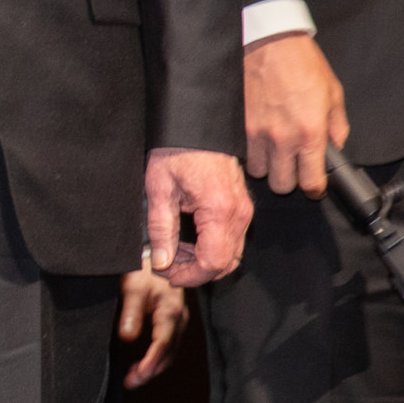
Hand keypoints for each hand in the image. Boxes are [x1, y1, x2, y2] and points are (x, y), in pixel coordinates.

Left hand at [116, 266, 188, 386]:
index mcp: (170, 311)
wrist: (154, 257)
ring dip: (153, 367)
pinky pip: (168, 345)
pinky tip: (141, 365)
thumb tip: (127, 337)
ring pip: (169, 352)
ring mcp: (178, 321)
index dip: (150, 362)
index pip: (162, 344)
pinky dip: (156, 358)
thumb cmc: (143, 269)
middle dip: (150, 370)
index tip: (137, 376)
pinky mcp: (173, 321)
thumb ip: (130, 312)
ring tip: (132, 379)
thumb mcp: (132, 287)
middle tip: (131, 383)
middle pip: (168, 353)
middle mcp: (179, 319)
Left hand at [145, 145, 251, 284]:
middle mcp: (239, 214)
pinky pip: (232, 239)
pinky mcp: (241, 207)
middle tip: (165, 264)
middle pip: (225, 264)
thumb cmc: (176, 150)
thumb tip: (161, 262)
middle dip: (194, 271)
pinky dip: (211, 247)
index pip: (213, 263)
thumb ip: (161, 230)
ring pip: (230, 254)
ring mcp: (244, 210)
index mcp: (220, 210)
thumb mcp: (159, 190)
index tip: (165, 273)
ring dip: (201, 260)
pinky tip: (187, 240)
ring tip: (172, 250)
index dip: (188, 276)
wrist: (195, 125)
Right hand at [244, 32, 346, 193]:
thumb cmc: (302, 63)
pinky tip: (261, 143)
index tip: (315, 185)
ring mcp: (258, 134)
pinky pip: (245, 156)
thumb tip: (336, 146)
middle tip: (295, 167)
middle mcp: (283, 138)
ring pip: (261, 174)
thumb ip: (337, 125)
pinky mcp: (240, 126)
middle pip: (282, 185)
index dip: (315, 188)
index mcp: (310, 132)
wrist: (269, 42)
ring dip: (270, 168)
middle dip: (291, 180)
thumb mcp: (333, 93)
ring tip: (276, 155)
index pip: (311, 181)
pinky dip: (253, 155)